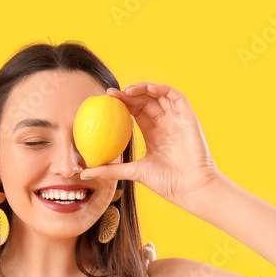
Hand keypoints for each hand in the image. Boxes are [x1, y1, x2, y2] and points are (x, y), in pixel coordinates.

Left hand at [81, 82, 223, 211]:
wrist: (191, 188)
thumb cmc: (166, 183)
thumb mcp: (133, 172)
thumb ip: (111, 170)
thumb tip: (84, 172)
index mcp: (153, 134)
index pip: (135, 112)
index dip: (121, 104)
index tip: (105, 100)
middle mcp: (165, 124)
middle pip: (145, 101)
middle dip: (128, 94)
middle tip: (111, 95)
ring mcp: (177, 120)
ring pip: (159, 95)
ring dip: (144, 89)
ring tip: (127, 90)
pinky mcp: (189, 118)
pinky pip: (176, 97)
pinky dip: (162, 90)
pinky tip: (148, 89)